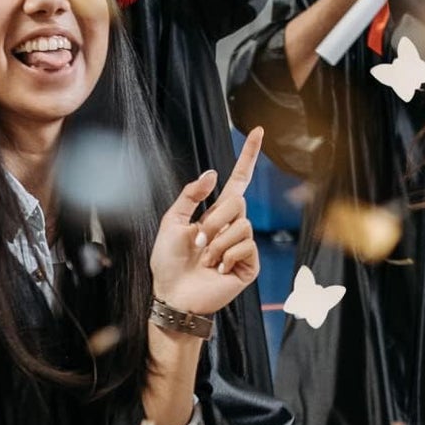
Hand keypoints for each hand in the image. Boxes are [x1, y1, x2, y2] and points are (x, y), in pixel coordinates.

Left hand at [149, 128, 262, 317]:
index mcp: (215, 213)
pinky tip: (218, 268)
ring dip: (217, 242)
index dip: (246, 156)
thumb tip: (213, 173)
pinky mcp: (248, 264)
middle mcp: (232, 226)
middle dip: (214, 219)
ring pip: (242, 225)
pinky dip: (227, 255)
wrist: (173, 293)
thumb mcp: (172, 221)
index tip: (256, 131)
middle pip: (237, 202)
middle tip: (198, 240)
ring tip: (206, 258)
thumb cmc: (168, 260)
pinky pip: (246, 245)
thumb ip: (191, 195)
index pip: (238, 180)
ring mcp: (243, 245)